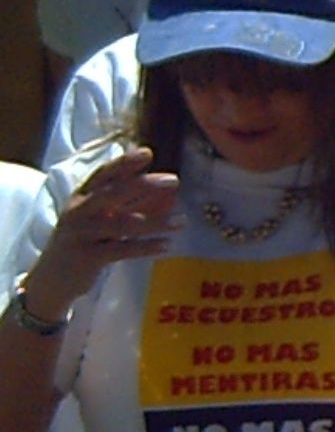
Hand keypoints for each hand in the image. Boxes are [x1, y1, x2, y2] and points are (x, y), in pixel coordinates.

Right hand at [26, 149, 179, 313]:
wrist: (54, 278)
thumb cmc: (86, 242)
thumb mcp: (105, 219)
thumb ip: (133, 205)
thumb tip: (169, 193)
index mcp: (82, 197)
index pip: (103, 175)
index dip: (124, 164)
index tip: (147, 153)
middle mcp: (79, 211)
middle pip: (112, 193)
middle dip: (143, 185)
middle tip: (174, 180)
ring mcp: (81, 233)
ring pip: (120, 224)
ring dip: (155, 221)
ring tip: (182, 221)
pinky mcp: (86, 257)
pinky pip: (120, 250)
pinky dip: (145, 247)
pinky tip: (167, 245)